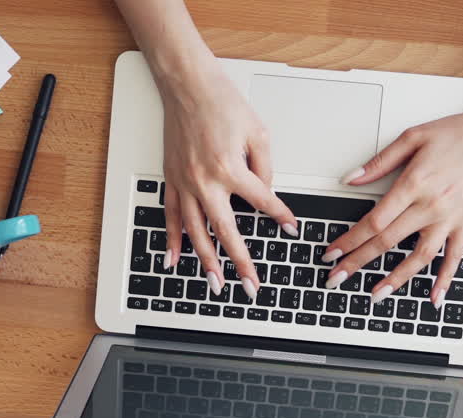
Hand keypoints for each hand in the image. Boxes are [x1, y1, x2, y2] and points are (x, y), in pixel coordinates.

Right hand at [158, 64, 298, 296]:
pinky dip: (173, 241)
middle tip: (251, 286)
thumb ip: (264, 168)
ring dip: (207, 261)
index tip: (292, 229)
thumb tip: (264, 194)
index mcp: (231, 168)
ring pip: (196, 232)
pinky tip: (174, 261)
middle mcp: (205, 181)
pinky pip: (170, 218)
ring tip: (216, 283)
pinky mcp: (171, 180)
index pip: (262, 202)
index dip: (280, 217)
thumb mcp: (257, 132)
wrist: (187, 86)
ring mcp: (185, 183)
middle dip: (240, 262)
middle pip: (226, 231)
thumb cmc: (222, 103)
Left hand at [322, 107, 462, 306]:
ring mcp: (450, 218)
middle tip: (336, 278)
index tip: (332, 253)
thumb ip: (380, 162)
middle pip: (387, 242)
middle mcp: (431, 206)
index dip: (349, 240)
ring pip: (419, 257)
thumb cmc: (460, 133)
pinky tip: (434, 297)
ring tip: (376, 295)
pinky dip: (444, 279)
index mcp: (413, 184)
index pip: (373, 221)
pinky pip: (455, 257)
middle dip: (357, 263)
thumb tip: (350, 178)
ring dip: (395, 279)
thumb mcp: (413, 137)